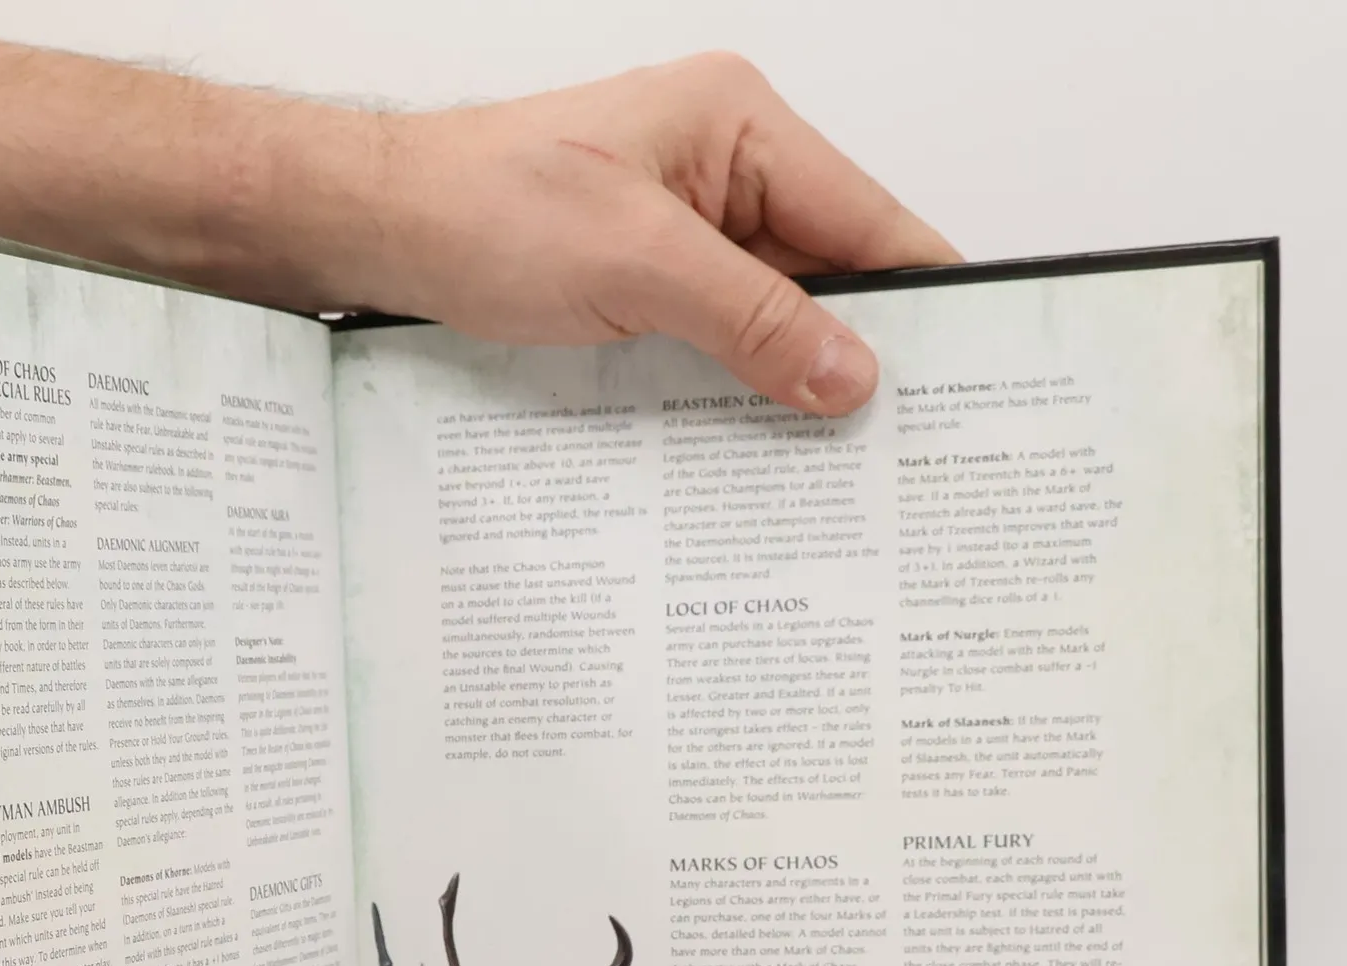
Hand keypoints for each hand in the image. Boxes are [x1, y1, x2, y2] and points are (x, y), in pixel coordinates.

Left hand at [352, 53, 959, 414]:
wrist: (383, 230)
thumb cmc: (483, 210)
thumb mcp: (633, 264)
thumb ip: (752, 319)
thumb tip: (851, 376)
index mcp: (741, 125)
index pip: (868, 218)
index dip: (922, 298)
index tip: (963, 376)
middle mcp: (728, 168)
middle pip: (836, 270)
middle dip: (864, 352)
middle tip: (904, 444)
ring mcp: (693, 225)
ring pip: (782, 313)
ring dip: (801, 379)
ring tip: (842, 459)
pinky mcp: (658, 277)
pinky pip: (729, 335)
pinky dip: (748, 384)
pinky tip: (767, 439)